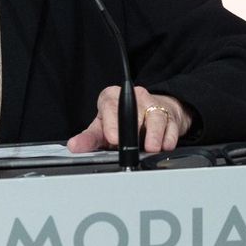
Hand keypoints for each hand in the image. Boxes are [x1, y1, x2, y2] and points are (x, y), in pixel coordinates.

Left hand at [66, 86, 189, 153]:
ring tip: (151, 148)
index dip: (112, 122)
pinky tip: (165, 145)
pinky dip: (169, 137)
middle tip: (130, 147)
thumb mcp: (101, 129)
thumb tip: (74, 146)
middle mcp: (134, 97)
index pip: (110, 105)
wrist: (147, 116)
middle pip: (134, 111)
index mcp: (112, 98)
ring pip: (155, 116)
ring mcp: (153, 104)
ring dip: (154, 134)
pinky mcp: (170, 114)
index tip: (112, 138)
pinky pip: (171, 125)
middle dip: (133, 130)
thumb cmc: (120, 123)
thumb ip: (88, 139)